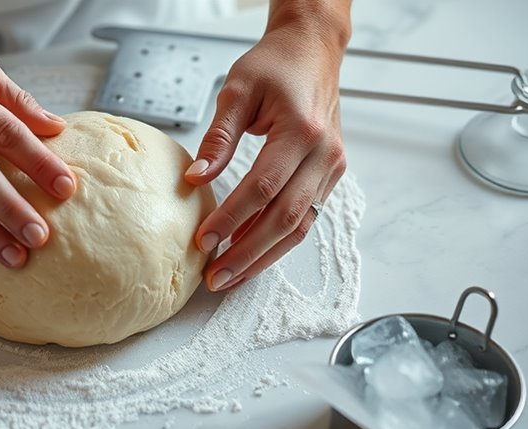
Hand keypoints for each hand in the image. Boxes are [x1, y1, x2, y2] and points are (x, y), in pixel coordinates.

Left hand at [184, 5, 349, 291]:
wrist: (313, 52)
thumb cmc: (275, 67)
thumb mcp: (237, 91)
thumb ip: (217, 138)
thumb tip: (195, 179)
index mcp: (302, 131)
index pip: (262, 187)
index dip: (232, 219)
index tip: (204, 241)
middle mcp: (324, 154)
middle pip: (285, 218)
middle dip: (248, 253)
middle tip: (215, 277)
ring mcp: (332, 168)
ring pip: (299, 227)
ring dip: (263, 257)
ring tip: (229, 277)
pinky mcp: (329, 176)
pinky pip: (305, 218)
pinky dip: (276, 241)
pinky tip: (249, 255)